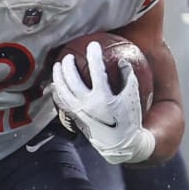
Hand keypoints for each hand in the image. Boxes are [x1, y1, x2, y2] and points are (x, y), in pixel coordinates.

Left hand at [51, 41, 154, 164]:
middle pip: (72, 80)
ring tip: (58, 65)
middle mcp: (88, 104)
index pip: (96, 71)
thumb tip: (122, 60)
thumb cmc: (129, 120)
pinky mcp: (75, 118)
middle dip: (68, 65)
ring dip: (58, 76)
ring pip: (62, 90)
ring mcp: (79, 112)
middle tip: (69, 55)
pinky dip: (58, 91)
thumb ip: (128, 77)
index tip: (93, 44)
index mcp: (104, 98)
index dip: (94, 55)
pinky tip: (56, 84)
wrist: (121, 145)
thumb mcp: (132, 97)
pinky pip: (62, 102)